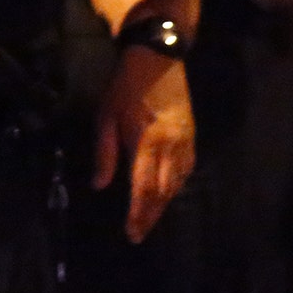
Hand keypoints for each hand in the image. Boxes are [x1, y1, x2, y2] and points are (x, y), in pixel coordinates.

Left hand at [93, 46, 195, 244]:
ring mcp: (186, 142)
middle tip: (139, 234)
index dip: (138, 214)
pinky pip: (186, 170)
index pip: (144, 189)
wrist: (158, 58)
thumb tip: (99, 185)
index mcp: (148, 142)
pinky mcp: (192, 136)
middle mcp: (172, 147)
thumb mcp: (106, 116)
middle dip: (150, 215)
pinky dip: (176, 186)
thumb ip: (104, 153)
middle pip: (163, 192)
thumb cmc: (125, 86)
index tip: (131, 233)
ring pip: (177, 183)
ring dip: (163, 203)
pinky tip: (167, 193)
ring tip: (148, 218)